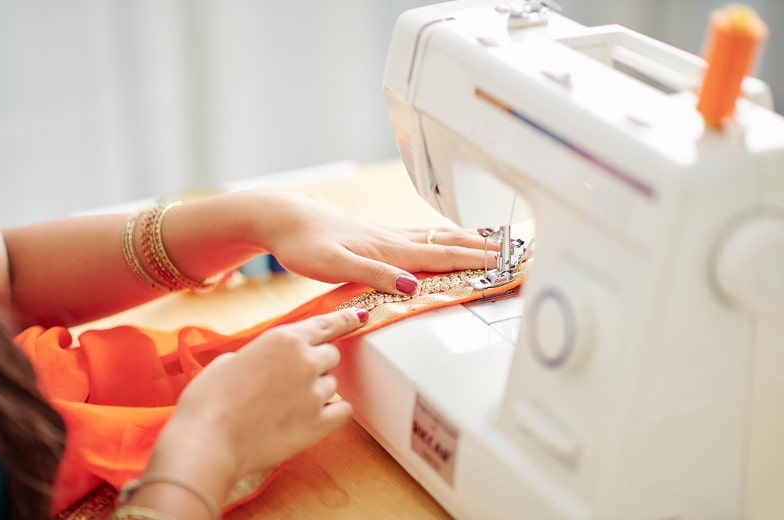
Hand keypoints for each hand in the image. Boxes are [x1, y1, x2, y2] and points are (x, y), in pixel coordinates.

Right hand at [142, 307, 365, 508]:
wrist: (207, 441)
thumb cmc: (209, 402)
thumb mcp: (230, 360)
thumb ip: (260, 354)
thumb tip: (266, 363)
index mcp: (284, 339)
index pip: (327, 324)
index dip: (345, 319)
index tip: (358, 317)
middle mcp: (305, 361)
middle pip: (332, 355)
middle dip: (317, 363)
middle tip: (291, 380)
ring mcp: (315, 393)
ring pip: (333, 384)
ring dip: (318, 390)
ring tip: (286, 406)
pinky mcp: (318, 425)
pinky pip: (343, 411)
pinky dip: (332, 412)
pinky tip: (311, 417)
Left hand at [261, 192, 497, 294]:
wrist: (283, 218)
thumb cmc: (303, 243)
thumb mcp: (332, 265)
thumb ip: (373, 275)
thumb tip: (413, 285)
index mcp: (390, 250)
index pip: (445, 258)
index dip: (480, 264)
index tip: (511, 267)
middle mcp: (395, 240)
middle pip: (452, 245)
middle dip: (489, 250)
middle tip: (522, 254)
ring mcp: (389, 236)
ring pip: (441, 238)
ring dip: (473, 242)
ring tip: (499, 244)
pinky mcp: (379, 236)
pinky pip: (424, 237)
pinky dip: (447, 238)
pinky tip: (449, 239)